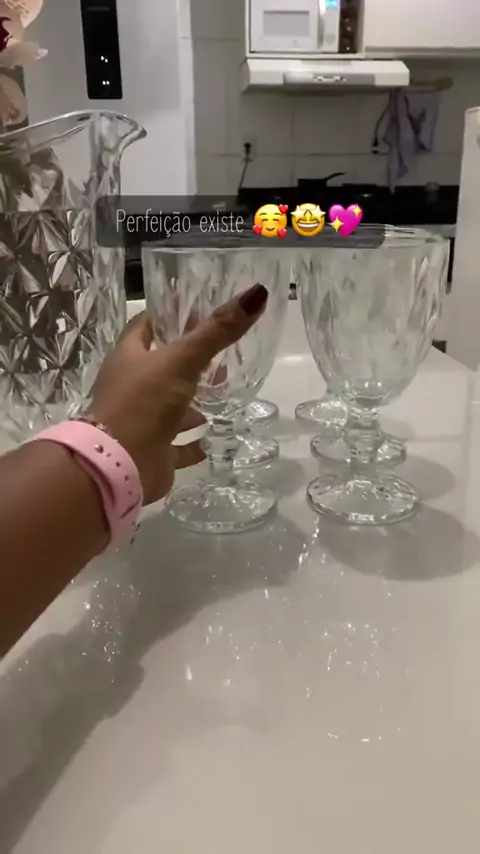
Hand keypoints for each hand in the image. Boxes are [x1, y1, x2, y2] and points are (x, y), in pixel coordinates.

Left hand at [87, 284, 268, 503]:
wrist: (120, 464)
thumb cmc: (143, 402)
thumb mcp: (182, 360)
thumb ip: (218, 331)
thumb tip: (257, 293)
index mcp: (129, 357)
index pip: (147, 326)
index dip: (170, 316)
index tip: (200, 311)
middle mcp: (133, 386)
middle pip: (164, 366)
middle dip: (192, 361)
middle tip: (226, 355)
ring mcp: (143, 420)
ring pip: (173, 406)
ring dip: (197, 402)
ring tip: (229, 391)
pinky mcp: (155, 451)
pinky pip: (180, 444)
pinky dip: (198, 441)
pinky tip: (220, 435)